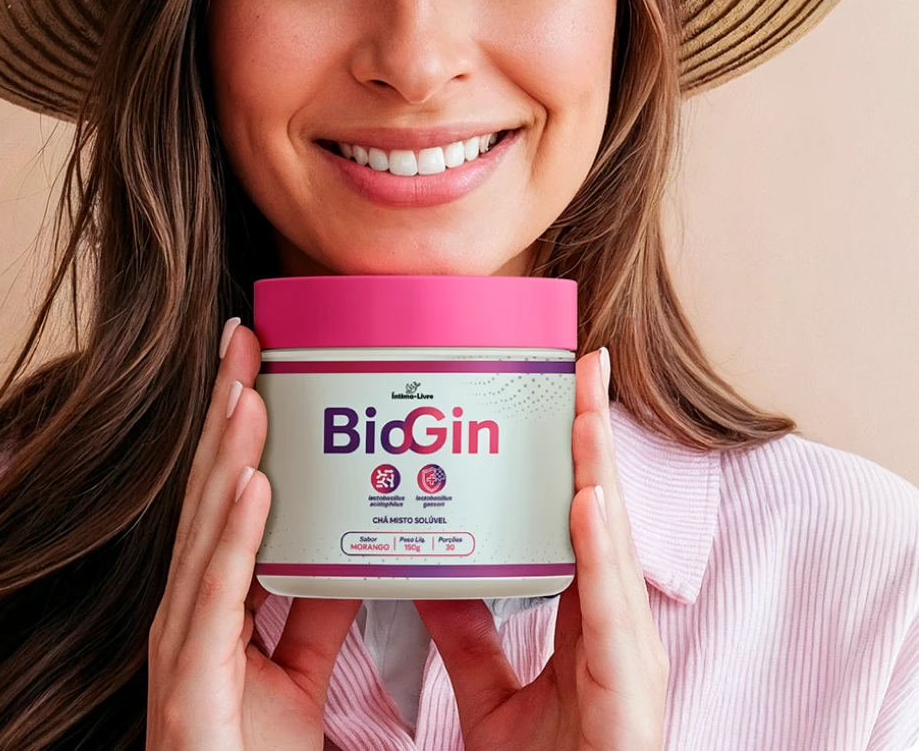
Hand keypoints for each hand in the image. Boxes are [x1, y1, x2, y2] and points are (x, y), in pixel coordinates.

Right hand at [146, 317, 361, 750]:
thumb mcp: (296, 670)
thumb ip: (314, 611)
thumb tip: (346, 557)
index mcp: (211, 598)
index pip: (223, 490)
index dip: (235, 424)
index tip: (256, 360)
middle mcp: (188, 607)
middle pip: (209, 489)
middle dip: (226, 409)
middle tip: (245, 338)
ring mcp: (181, 641)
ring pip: (208, 527)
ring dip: (230, 452)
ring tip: (251, 388)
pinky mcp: (192, 679)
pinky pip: (218, 595)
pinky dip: (235, 534)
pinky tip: (253, 484)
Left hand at [414, 347, 668, 750]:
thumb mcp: (491, 697)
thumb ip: (467, 637)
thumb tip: (428, 577)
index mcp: (592, 622)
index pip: (585, 517)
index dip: (576, 455)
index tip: (564, 391)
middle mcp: (618, 627)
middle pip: (606, 513)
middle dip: (594, 437)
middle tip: (583, 363)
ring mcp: (631, 655)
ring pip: (615, 545)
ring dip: (599, 471)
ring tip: (583, 405)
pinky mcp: (629, 691)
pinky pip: (610, 612)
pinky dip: (600, 551)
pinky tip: (589, 500)